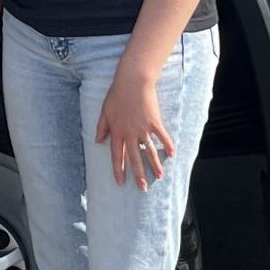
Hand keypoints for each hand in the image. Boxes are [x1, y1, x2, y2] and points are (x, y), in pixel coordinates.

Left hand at [95, 74, 175, 190]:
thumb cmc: (117, 94)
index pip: (117, 155)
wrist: (133, 81)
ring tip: (160, 177)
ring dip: (155, 165)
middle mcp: (130, 133)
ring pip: (149, 151)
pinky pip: (162, 136)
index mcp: (117, 131)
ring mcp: (143, 128)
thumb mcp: (105, 111)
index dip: (118, 170)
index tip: (121, 182)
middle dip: (139, 175)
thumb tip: (98, 141)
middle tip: (143, 189)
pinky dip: (167, 145)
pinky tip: (172, 154)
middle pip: (134, 158)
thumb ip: (101, 127)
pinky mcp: (155, 122)